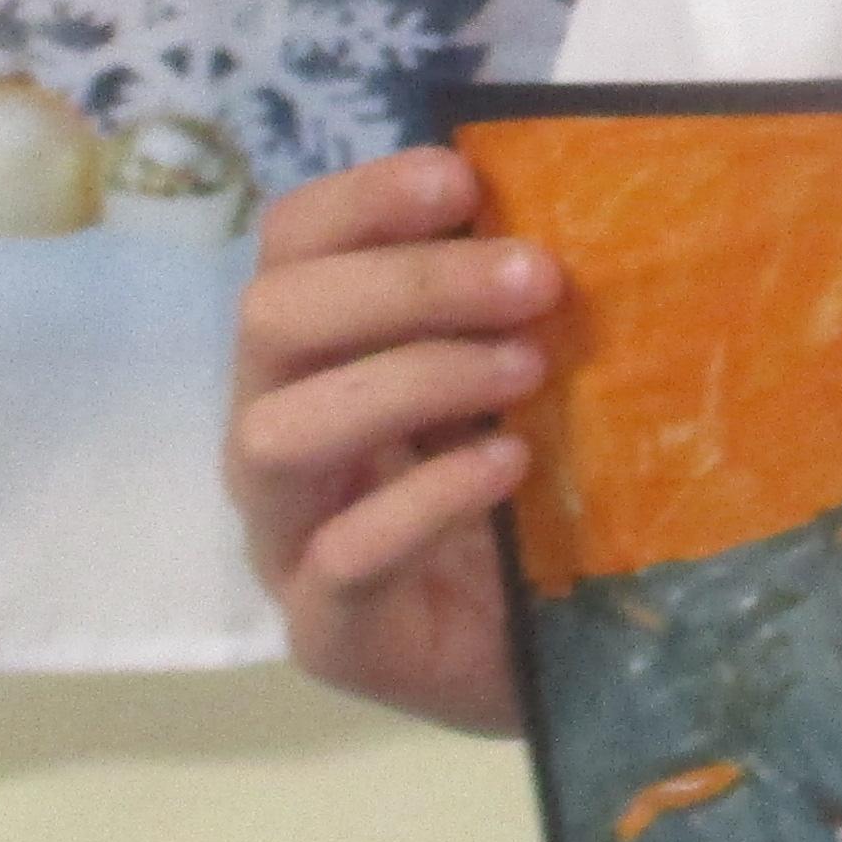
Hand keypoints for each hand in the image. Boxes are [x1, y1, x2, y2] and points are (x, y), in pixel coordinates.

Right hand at [225, 147, 560, 735]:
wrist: (570, 663)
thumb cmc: (537, 500)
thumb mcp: (527, 383)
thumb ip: (512, 306)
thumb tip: (563, 196)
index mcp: (313, 361)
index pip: (289, 249)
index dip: (361, 200)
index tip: (463, 177)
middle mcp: (277, 440)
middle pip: (272, 322)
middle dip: (403, 283)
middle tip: (533, 279)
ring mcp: (287, 542)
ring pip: (276, 434)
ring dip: (406, 380)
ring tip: (524, 368)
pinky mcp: (328, 634)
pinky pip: (340, 558)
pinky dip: (423, 500)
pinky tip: (507, 465)